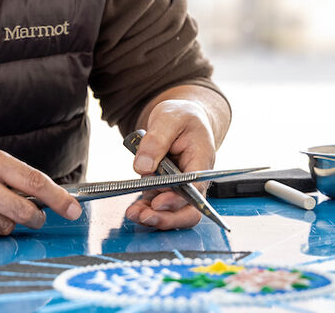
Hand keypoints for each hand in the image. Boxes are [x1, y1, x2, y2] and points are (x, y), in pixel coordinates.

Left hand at [123, 99, 216, 230]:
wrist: (182, 118)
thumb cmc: (181, 116)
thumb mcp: (168, 118)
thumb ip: (156, 141)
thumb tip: (143, 168)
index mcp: (201, 161)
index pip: (195, 189)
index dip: (178, 200)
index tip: (158, 202)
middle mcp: (194, 180)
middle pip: (189, 210)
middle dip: (167, 218)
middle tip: (145, 216)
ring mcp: (180, 187)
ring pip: (173, 213)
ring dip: (153, 217)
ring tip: (133, 214)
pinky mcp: (165, 189)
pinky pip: (158, 206)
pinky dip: (146, 210)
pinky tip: (134, 210)